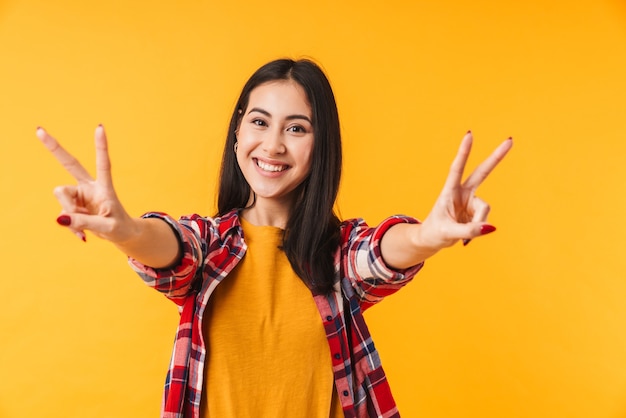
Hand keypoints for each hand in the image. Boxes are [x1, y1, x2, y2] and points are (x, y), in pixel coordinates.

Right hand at [37, 125, 134, 242]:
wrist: (120, 234)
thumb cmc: (120, 228)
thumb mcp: (108, 228)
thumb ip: (86, 223)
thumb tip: (60, 219)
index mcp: (104, 187)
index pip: (103, 164)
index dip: (101, 146)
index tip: (100, 127)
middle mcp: (89, 186)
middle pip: (70, 163)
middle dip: (54, 148)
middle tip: (39, 131)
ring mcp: (79, 195)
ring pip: (61, 195)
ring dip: (69, 213)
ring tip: (86, 225)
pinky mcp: (72, 206)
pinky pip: (63, 215)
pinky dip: (71, 226)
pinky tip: (82, 233)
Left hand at [418, 131, 512, 248]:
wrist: (432, 239)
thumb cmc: (435, 232)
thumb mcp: (448, 233)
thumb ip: (468, 230)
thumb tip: (491, 227)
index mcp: (449, 191)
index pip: (457, 168)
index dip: (464, 152)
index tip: (470, 135)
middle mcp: (462, 193)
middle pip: (482, 172)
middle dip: (496, 157)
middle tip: (510, 140)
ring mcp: (471, 201)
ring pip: (484, 209)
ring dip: (478, 223)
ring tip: (464, 235)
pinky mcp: (476, 211)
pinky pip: (485, 221)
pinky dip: (479, 229)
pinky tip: (467, 236)